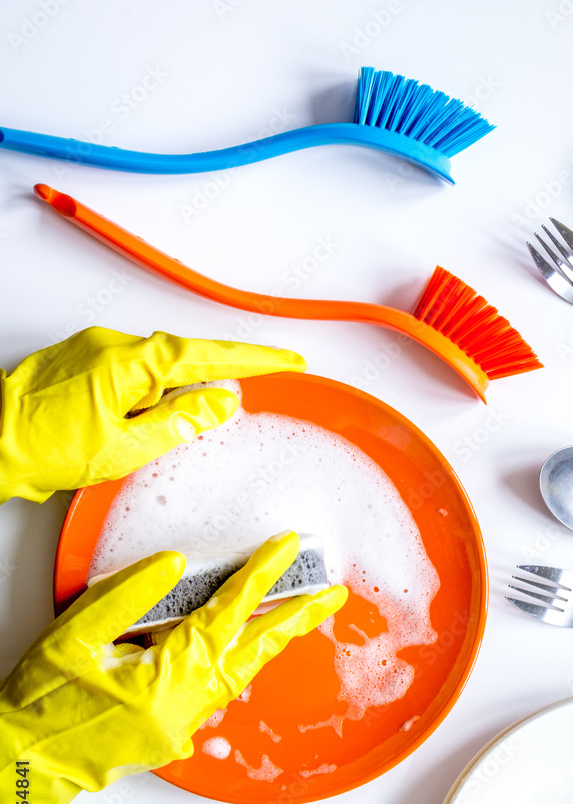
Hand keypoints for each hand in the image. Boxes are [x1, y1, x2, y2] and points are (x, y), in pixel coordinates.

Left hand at [0, 326, 305, 501]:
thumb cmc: (44, 446)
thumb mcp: (127, 448)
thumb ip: (180, 423)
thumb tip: (219, 404)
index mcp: (132, 361)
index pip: (208, 355)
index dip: (254, 359)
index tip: (287, 360)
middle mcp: (115, 346)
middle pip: (183, 361)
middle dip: (209, 385)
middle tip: (230, 410)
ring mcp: (96, 351)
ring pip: (155, 370)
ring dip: (169, 397)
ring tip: (154, 433)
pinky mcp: (83, 363)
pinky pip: (131, 372)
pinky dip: (146, 394)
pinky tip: (137, 422)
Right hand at [0, 531, 346, 803]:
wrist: (21, 766)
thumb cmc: (40, 705)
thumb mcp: (74, 637)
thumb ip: (127, 595)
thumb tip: (174, 565)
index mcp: (165, 679)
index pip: (226, 615)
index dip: (260, 577)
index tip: (286, 549)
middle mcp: (186, 707)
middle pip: (253, 652)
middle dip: (296, 618)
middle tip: (331, 592)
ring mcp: (183, 726)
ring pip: (241, 673)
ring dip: (272, 639)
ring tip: (301, 611)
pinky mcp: (174, 734)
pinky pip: (218, 690)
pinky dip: (240, 662)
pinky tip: (247, 645)